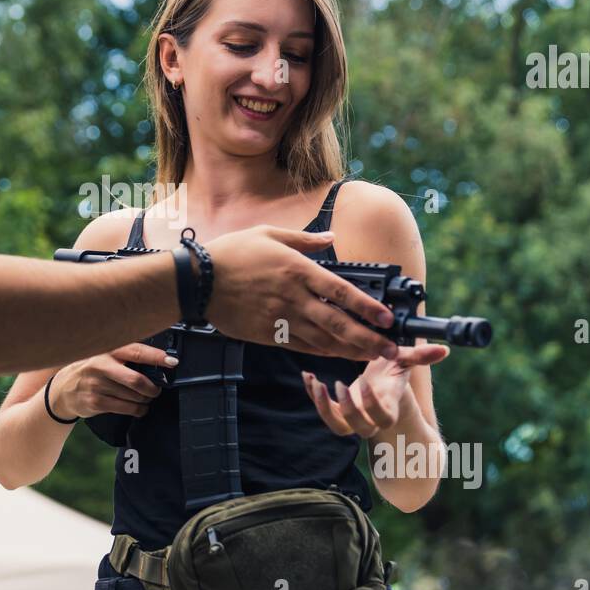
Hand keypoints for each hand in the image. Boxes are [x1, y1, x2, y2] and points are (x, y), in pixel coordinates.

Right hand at [49, 342, 177, 419]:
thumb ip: (126, 358)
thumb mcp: (104, 357)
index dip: (156, 357)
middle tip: (157, 390)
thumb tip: (158, 364)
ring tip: (147, 399)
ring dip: (145, 400)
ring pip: (133, 396)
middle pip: (136, 380)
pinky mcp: (95, 402)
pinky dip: (138, 410)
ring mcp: (96, 385)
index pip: (136, 351)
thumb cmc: (91, 370)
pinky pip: (125, 408)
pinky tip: (139, 408)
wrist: (63, 389)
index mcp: (107, 351)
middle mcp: (100, 366)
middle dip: (152, 388)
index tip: (172, 362)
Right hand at [203, 226, 400, 362]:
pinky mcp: (268, 334)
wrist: (198, 280)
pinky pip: (301, 347)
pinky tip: (339, 355)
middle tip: (392, 350)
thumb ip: (305, 240)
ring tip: (373, 357)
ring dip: (351, 350)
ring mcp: (280, 319)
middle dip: (369, 339)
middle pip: (338, 323)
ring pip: (323, 341)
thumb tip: (331, 240)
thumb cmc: (232, 252)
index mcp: (297, 270)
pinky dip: (323, 353)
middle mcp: (293, 297)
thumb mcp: (269, 233)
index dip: (367, 307)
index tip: (386, 318)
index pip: (341, 291)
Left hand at [302, 343, 449, 437]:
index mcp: (389, 407)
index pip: (383, 417)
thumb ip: (420, 356)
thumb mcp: (404, 361)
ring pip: (338, 426)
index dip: (373, 406)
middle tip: (339, 384)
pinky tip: (308, 376)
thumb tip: (444, 350)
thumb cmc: (394, 372)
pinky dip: (313, 395)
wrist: (381, 383)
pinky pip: (324, 411)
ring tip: (316, 383)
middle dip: (348, 409)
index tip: (365, 381)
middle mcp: (371, 418)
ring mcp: (354, 417)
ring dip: (323, 408)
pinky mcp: (338, 411)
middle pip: (360, 428)